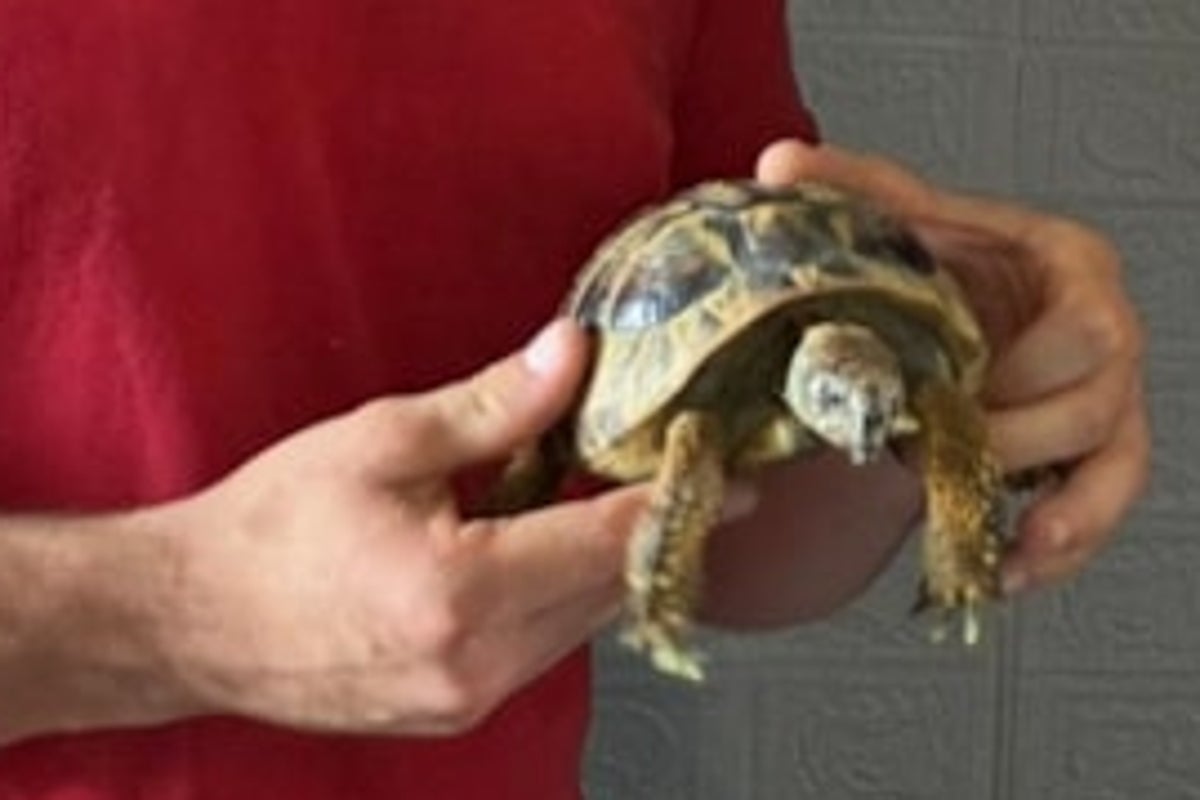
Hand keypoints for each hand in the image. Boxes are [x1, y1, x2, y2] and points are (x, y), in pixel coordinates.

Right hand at [163, 320, 645, 734]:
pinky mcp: (451, 711)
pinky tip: (551, 553)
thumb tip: (572, 356)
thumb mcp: (384, 442)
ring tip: (619, 506)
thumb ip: (494, 407)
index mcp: (461, 590)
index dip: (676, 504)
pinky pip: (540, 650)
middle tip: (684, 478)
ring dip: (606, 567)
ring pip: (579, 627)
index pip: (607, 543)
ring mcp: (465, 699)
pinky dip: (562, 600)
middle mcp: (475, 662)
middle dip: (651, 532)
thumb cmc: (270, 527)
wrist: (190, 620)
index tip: (732, 480)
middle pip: (606, 591)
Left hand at [756, 139, 1148, 594]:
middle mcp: (1106, 337)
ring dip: (1052, 512)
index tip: (953, 390)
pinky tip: (1008, 571)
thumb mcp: (904, 222)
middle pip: (1096, 402)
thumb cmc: (944, 264)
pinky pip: (1099, 511)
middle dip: (1013, 439)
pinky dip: (1058, 548)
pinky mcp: (1094, 457)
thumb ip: (853, 191)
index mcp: (1071, 269)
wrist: (955, 310)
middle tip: (933, 454)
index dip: (1021, 370)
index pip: (1084, 327)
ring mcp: (1108, 401)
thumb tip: (781, 163)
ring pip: (1114, 469)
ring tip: (996, 545)